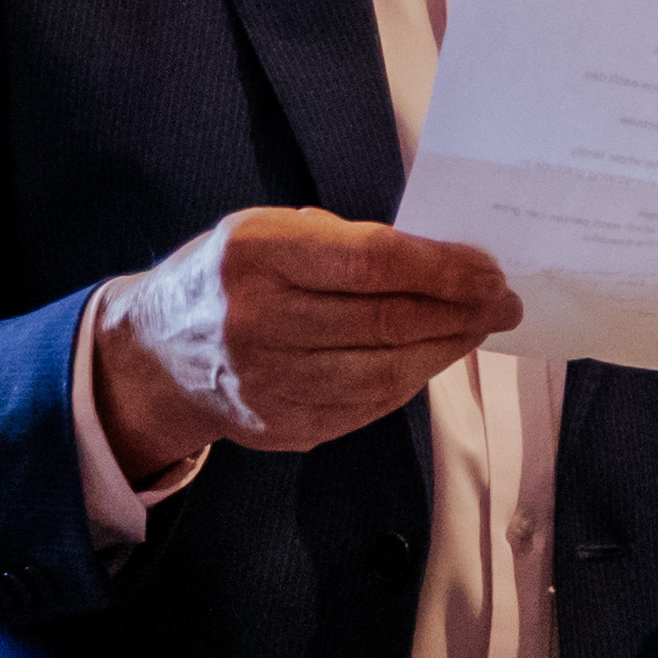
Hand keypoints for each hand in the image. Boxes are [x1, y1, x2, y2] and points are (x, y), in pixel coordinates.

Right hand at [95, 208, 517, 472]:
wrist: (155, 358)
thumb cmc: (228, 281)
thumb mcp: (268, 232)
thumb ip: (346, 243)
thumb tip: (445, 263)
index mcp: (254, 255)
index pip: (373, 262)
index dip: (444, 269)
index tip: (489, 270)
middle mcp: (254, 321)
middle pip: (386, 320)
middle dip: (460, 311)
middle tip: (502, 302)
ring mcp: (265, 382)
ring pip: (385, 372)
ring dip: (446, 350)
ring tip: (477, 328)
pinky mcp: (280, 424)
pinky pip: (367, 406)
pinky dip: (411, 381)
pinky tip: (432, 358)